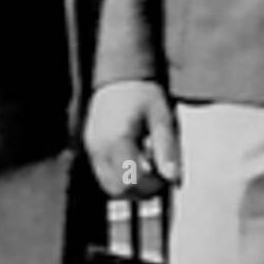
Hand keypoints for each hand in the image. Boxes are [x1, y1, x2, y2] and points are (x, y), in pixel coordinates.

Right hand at [84, 80, 180, 198]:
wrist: (119, 72)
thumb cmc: (142, 92)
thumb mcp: (161, 116)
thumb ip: (166, 148)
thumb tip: (173, 178)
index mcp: (118, 139)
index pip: (133, 181)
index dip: (153, 185)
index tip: (165, 173)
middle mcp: (100, 147)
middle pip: (119, 190)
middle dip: (141, 188)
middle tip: (157, 170)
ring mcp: (92, 148)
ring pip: (109, 186)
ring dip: (130, 184)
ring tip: (145, 162)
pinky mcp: (90, 147)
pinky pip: (103, 174)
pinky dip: (119, 176)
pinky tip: (133, 158)